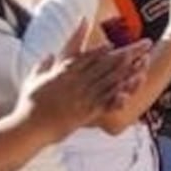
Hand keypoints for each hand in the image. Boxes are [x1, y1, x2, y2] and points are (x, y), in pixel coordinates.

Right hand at [17, 28, 151, 142]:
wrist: (28, 126)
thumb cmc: (28, 104)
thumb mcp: (33, 80)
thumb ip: (43, 65)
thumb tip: (48, 54)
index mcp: (63, 72)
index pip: (84, 58)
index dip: (99, 51)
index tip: (111, 45)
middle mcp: (76, 81)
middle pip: (104, 64)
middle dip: (123, 54)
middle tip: (135, 49)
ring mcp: (83, 96)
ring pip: (109, 80)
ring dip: (127, 70)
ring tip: (141, 63)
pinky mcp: (87, 111)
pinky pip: (107, 100)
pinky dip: (119, 93)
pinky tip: (130, 90)